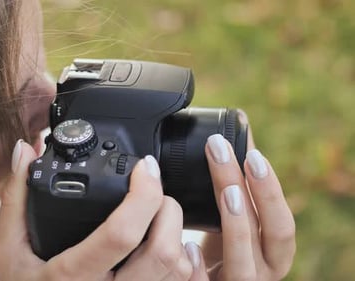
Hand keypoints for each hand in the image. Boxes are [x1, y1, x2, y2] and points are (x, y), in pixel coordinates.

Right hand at [0, 140, 195, 280]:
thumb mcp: (10, 249)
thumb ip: (17, 197)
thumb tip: (25, 149)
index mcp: (72, 276)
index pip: (122, 233)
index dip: (143, 194)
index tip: (144, 168)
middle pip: (163, 251)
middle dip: (167, 208)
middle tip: (154, 189)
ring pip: (176, 269)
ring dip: (176, 232)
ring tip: (158, 213)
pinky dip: (183, 260)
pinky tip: (168, 244)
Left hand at [197, 132, 295, 280]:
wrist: (207, 279)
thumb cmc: (223, 244)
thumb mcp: (236, 214)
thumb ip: (240, 180)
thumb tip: (239, 126)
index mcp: (272, 251)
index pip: (281, 223)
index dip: (270, 190)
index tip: (251, 153)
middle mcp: (260, 271)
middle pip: (269, 237)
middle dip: (254, 192)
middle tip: (224, 152)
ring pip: (243, 266)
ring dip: (236, 226)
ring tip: (226, 192)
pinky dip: (198, 269)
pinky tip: (188, 246)